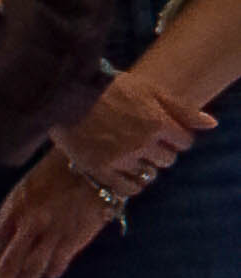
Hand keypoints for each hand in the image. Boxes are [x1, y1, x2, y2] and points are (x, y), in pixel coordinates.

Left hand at [0, 147, 128, 277]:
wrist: (92, 162)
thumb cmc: (58, 170)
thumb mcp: (27, 187)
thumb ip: (16, 212)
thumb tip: (9, 235)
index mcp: (13, 209)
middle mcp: (29, 224)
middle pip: (9, 263)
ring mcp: (51, 234)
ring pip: (33, 269)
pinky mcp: (73, 239)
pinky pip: (58, 263)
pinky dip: (53, 271)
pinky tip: (51, 274)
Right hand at [91, 54, 208, 184]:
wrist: (66, 95)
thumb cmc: (108, 88)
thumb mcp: (149, 89)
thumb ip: (181, 108)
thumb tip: (211, 124)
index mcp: (157, 122)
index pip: (184, 142)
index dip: (175, 136)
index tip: (162, 130)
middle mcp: (143, 143)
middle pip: (167, 159)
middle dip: (159, 150)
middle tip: (141, 139)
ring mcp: (122, 159)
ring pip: (148, 174)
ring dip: (143, 165)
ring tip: (128, 151)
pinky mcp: (102, 170)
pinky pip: (128, 189)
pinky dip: (130, 183)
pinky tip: (124, 172)